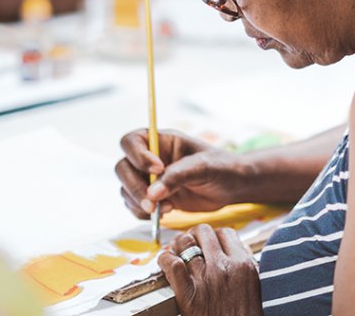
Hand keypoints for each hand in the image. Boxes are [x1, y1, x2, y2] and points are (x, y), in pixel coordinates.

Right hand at [116, 130, 248, 218]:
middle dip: (134, 187)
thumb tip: (152, 194)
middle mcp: (149, 158)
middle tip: (153, 203)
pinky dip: (144, 213)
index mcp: (161, 141)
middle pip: (122, 168)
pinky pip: (135, 205)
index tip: (157, 170)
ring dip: (139, 202)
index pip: (131, 141)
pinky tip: (167, 212)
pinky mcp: (153, 197)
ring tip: (166, 208)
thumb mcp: (203, 167)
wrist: (231, 187)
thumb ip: (178, 176)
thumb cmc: (221, 168)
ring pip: (126, 189)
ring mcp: (149, 179)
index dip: (137, 156)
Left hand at [159, 225, 262, 315]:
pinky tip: (165, 262)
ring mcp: (205, 279)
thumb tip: (232, 250)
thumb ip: (244, 267)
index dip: (214, 236)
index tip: (208, 243)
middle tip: (189, 245)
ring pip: (185, 243)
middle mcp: (224, 268)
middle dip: (194, 236)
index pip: (225, 233)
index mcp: (244, 265)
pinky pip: (172, 264)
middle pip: (203, 232)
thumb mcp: (253, 288)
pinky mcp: (188, 294)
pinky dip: (165, 259)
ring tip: (175, 251)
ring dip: (177, 245)